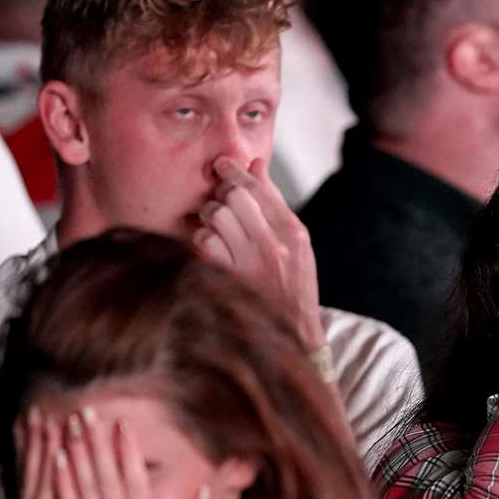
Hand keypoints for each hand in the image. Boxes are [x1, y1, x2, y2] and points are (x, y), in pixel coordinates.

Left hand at [49, 407, 213, 498]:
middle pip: (108, 475)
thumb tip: (207, 491)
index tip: (121, 425)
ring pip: (86, 485)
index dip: (128, 450)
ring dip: (78, 452)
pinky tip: (57, 458)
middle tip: (88, 412)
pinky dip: (63, 480)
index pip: (136, 480)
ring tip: (70, 425)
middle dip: (98, 441)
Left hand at [194, 157, 324, 348]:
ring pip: (217, 215)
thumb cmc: (294, 285)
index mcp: (293, 232)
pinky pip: (205, 242)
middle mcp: (273, 245)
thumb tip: (255, 165)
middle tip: (219, 199)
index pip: (259, 187)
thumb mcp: (297, 244)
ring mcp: (250, 263)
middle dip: (222, 193)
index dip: (235, 171)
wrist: (293, 333)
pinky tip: (209, 244)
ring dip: (210, 215)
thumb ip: (275, 205)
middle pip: (235, 196)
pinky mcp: (229, 279)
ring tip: (215, 224)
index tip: (222, 165)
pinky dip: (201, 238)